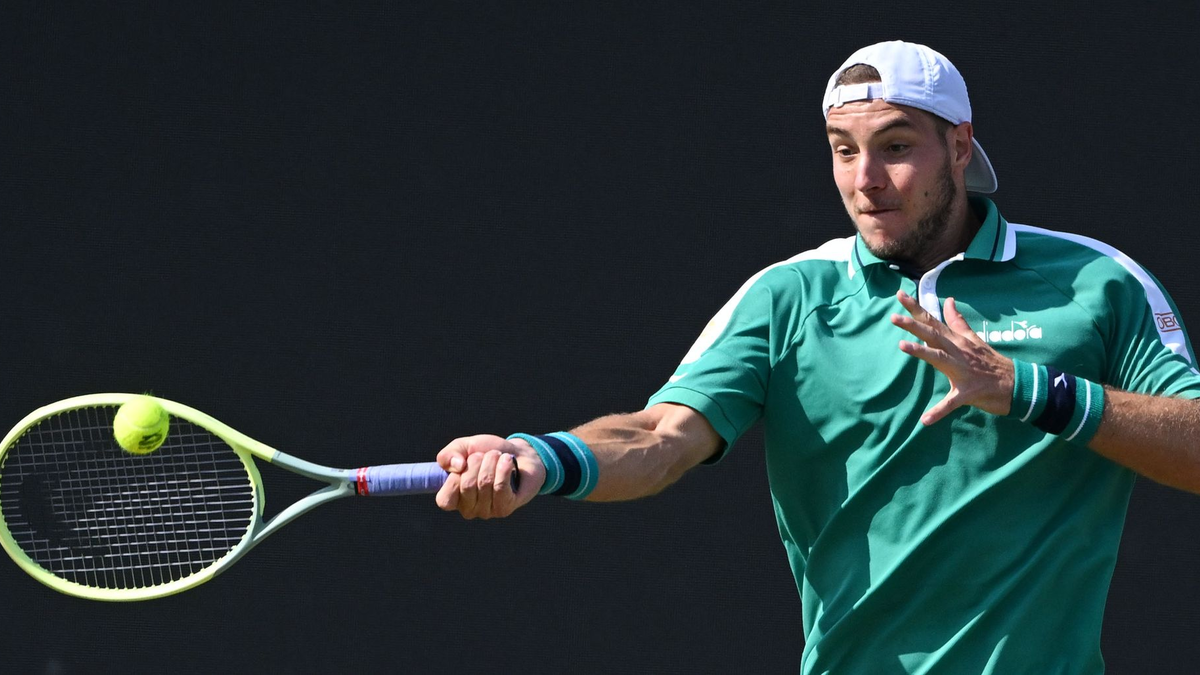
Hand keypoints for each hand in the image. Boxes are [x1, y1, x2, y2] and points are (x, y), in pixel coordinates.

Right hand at [435, 435, 545, 518]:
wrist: (519, 454)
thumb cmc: (487, 453)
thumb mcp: (464, 448)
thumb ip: (448, 455)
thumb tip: (457, 466)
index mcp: (454, 498)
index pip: (444, 500)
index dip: (452, 480)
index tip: (463, 463)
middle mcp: (468, 509)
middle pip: (467, 485)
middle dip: (477, 461)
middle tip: (485, 455)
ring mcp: (487, 511)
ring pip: (485, 483)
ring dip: (492, 461)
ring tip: (497, 455)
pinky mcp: (505, 508)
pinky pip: (500, 486)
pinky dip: (504, 468)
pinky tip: (507, 460)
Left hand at [890, 290, 1013, 424]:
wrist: (1017, 384)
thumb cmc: (991, 362)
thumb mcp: (973, 340)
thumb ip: (957, 322)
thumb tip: (948, 300)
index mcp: (957, 341)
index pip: (933, 320)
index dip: (916, 308)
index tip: (899, 294)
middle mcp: (958, 351)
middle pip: (933, 334)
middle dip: (913, 325)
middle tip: (894, 317)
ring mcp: (963, 371)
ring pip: (940, 358)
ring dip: (922, 352)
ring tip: (902, 345)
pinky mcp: (968, 392)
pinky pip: (952, 403)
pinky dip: (939, 411)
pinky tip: (925, 420)